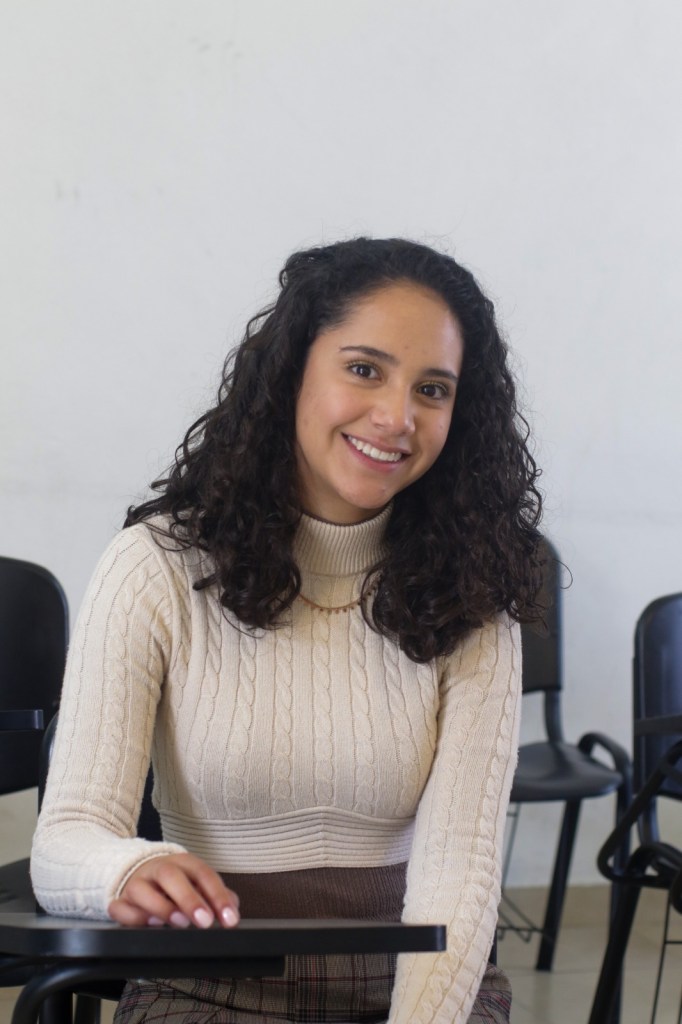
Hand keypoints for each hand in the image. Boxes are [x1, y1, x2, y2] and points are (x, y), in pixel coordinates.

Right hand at [108, 853, 239, 928]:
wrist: (137, 873)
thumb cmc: (174, 883)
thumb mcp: (195, 883)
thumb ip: (215, 895)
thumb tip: (233, 908)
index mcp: (182, 863)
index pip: (203, 874)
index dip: (218, 896)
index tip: (230, 919)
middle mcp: (158, 869)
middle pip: (171, 876)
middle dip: (189, 899)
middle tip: (205, 921)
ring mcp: (136, 884)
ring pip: (142, 890)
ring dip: (161, 907)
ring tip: (179, 922)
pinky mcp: (119, 901)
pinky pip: (120, 908)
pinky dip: (132, 917)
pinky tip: (148, 924)